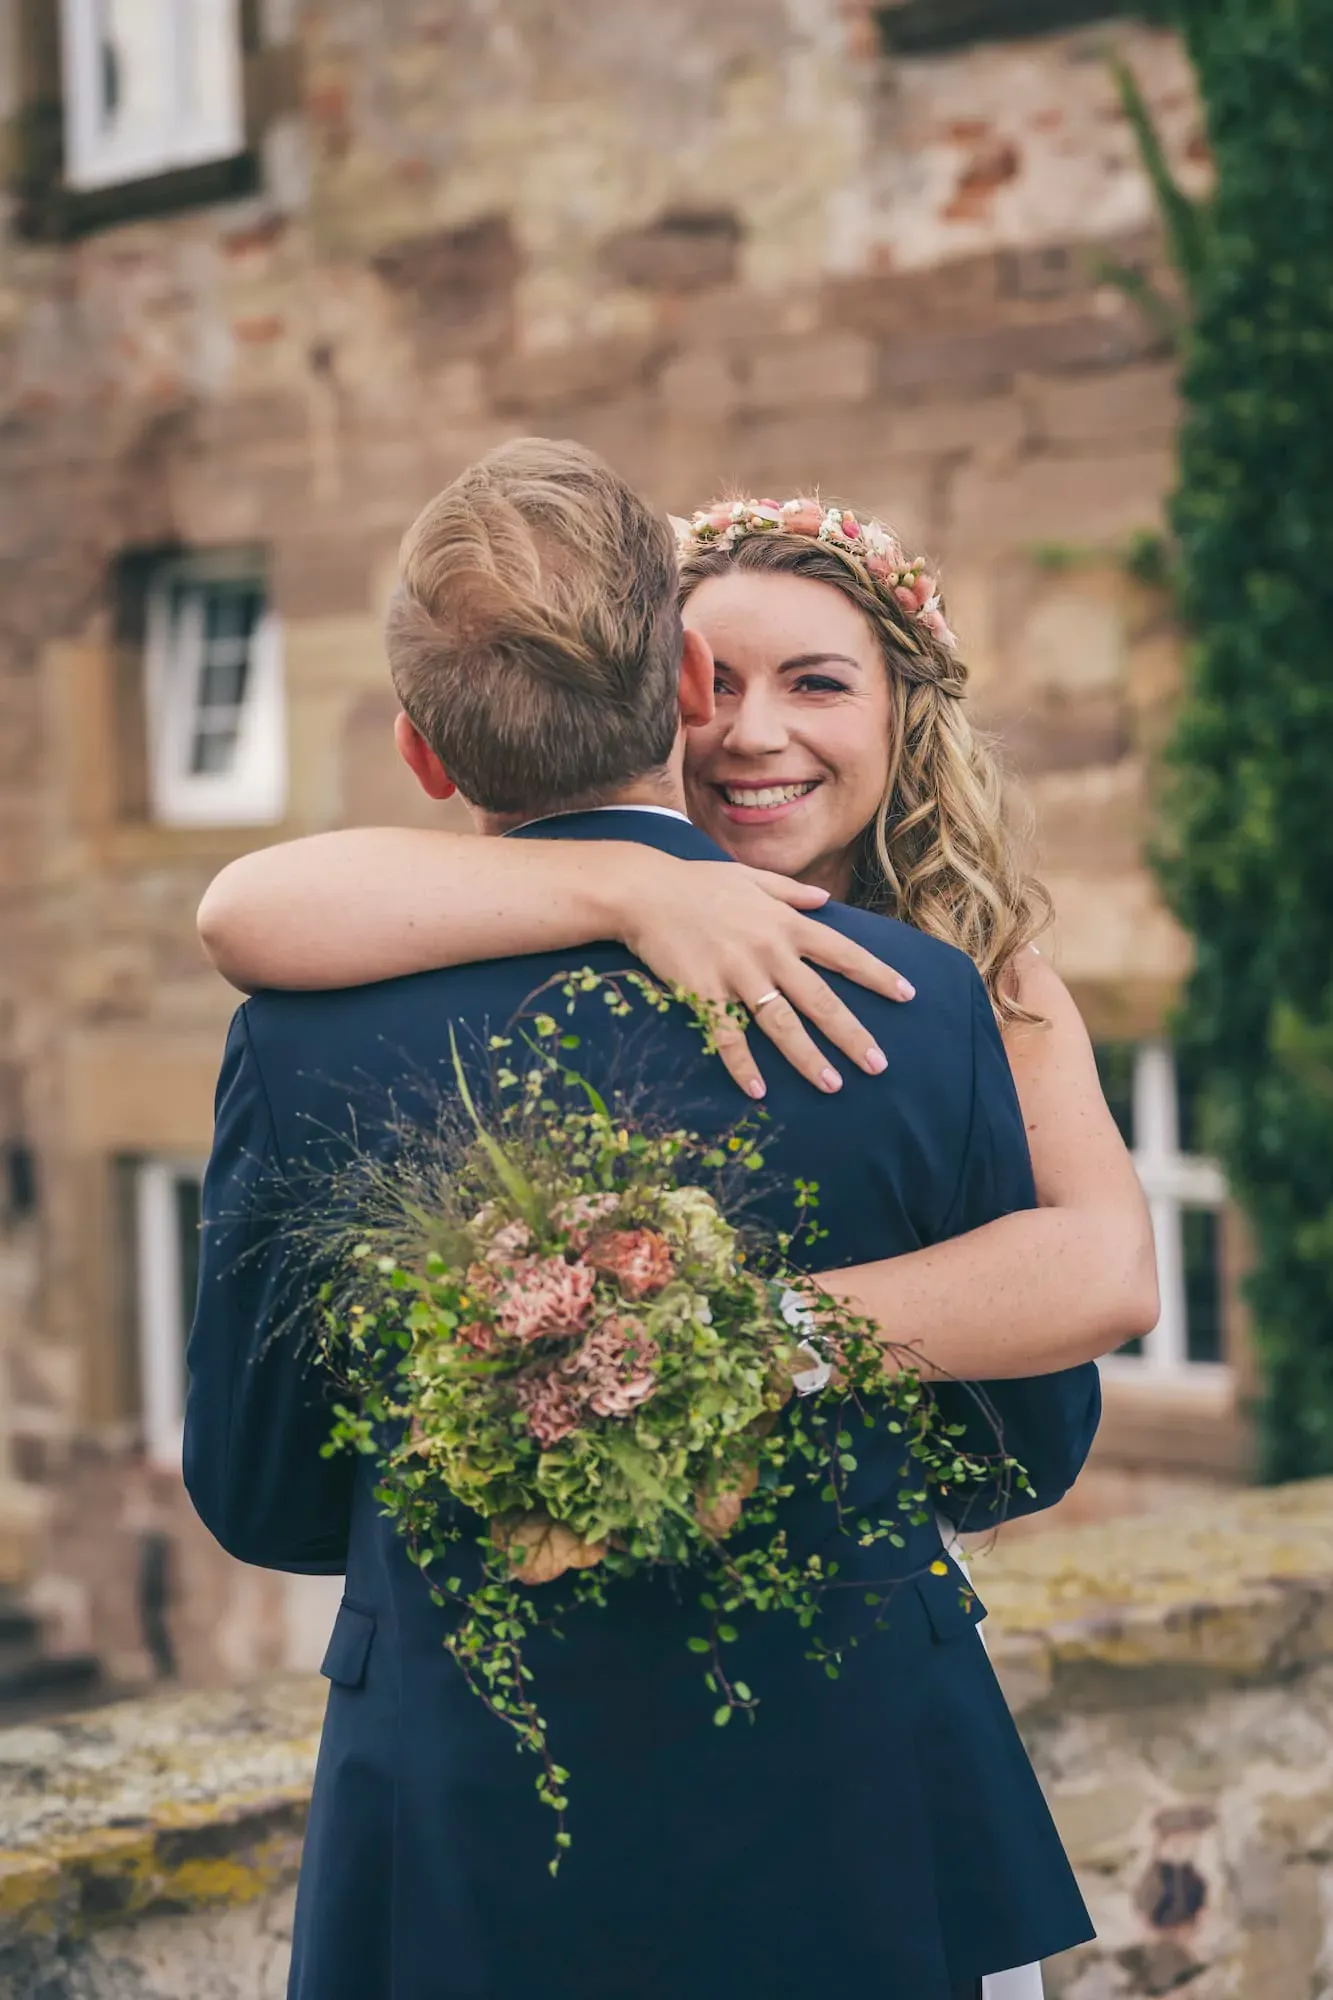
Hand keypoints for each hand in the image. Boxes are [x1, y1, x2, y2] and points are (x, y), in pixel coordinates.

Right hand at [615, 855, 913, 1097]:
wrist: (644, 890)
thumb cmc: (697, 883)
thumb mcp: (750, 878)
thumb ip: (789, 891)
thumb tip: (824, 899)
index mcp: (785, 923)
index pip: (843, 953)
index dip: (876, 975)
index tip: (906, 995)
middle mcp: (769, 951)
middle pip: (820, 1000)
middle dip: (852, 1034)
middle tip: (878, 1065)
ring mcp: (737, 974)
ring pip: (781, 1023)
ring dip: (808, 1057)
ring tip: (833, 1085)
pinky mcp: (703, 992)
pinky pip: (727, 1036)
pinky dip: (742, 1064)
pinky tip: (758, 1090)